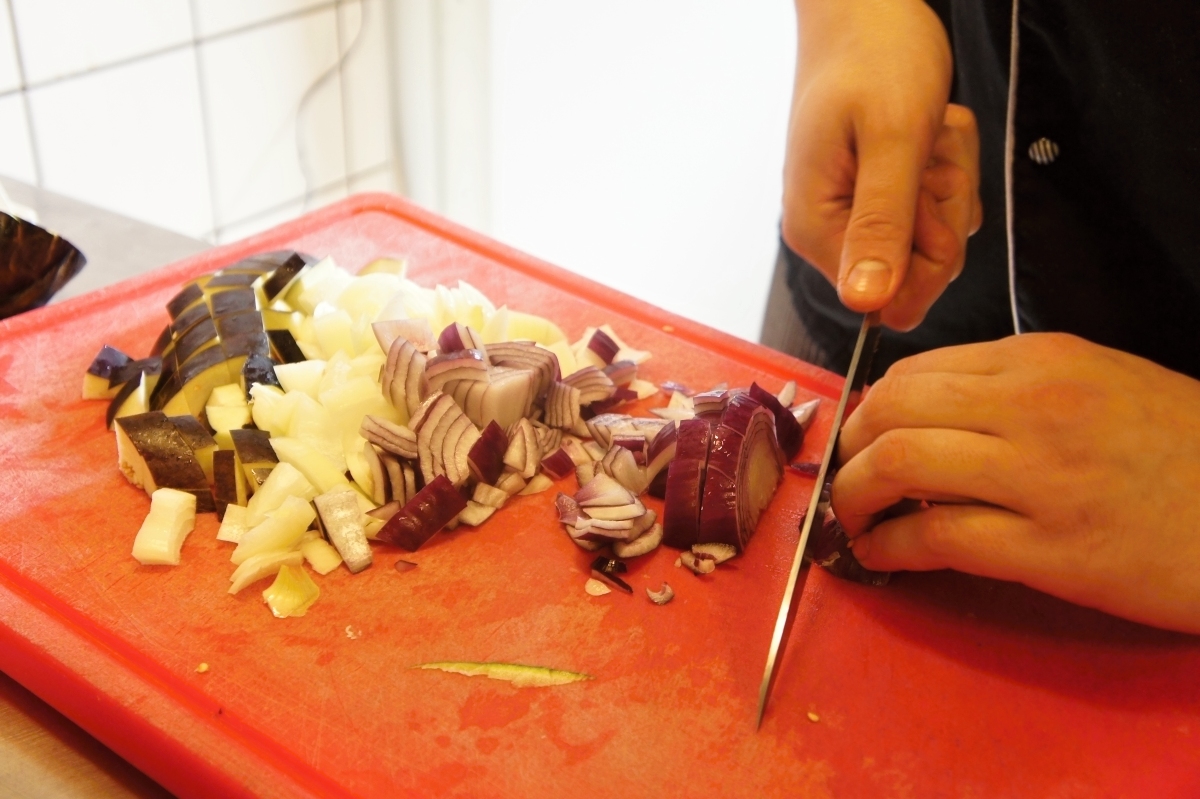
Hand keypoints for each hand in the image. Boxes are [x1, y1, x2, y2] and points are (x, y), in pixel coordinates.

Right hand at [782, 0, 981, 330]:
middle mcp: (831, 230)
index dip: (926, 248)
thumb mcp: (891, 139)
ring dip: (950, 177)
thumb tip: (866, 304)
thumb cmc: (875, 57)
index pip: (886, 296)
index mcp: (817, 227)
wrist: (868, 8)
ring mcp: (858, 212)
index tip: (923, 186)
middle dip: (943, 204)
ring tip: (925, 130)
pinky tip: (927, 129)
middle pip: (919, 269)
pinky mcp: (882, 196)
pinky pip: (940, 208)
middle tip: (927, 149)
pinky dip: (950, 165)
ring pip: (937, 236)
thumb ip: (882, 224)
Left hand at [832, 334, 1199, 633]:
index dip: (870, 408)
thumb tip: (931, 409)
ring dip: (856, 495)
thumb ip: (1018, 387)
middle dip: (851, 447)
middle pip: (894, 411)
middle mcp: (1034, 406)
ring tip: (853, 517)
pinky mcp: (1052, 550)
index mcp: (1044, 360)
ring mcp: (1041, 477)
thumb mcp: (1105, 383)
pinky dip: (890, 547)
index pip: (916, 372)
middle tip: (847, 476)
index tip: (862, 435)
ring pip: (901, 466)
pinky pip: (936, 539)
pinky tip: (881, 555)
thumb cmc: (1186, 449)